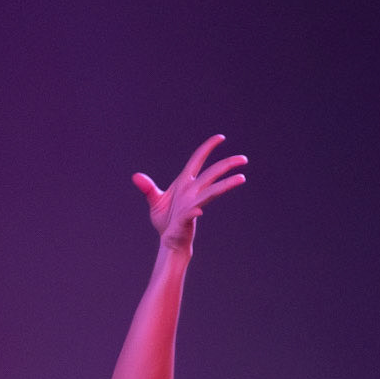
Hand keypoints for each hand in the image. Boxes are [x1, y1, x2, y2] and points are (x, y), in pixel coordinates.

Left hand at [133, 135, 246, 250]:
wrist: (168, 241)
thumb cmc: (165, 220)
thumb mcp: (155, 201)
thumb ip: (148, 188)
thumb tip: (136, 177)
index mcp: (185, 183)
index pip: (198, 160)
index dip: (208, 148)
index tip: (220, 138)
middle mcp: (192, 191)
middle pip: (212, 173)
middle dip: (227, 165)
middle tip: (243, 159)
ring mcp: (192, 204)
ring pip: (211, 191)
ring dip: (225, 185)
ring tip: (241, 179)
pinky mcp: (187, 219)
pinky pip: (191, 214)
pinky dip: (194, 212)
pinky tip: (198, 213)